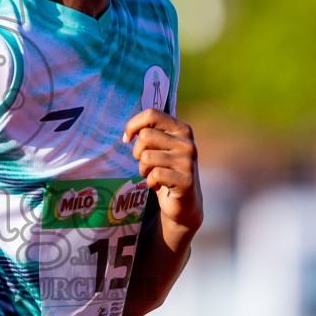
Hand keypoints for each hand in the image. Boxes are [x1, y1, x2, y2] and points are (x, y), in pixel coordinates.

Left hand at [122, 109, 202, 235]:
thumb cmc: (166, 170)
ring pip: (146, 157)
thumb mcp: (160, 147)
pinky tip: (159, 185)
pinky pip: (154, 175)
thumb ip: (150, 133)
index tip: (127, 139)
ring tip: (154, 175)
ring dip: (143, 169)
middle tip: (147, 163)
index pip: (151, 114)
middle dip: (138, 152)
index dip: (133, 125)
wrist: (185, 202)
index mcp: (181, 129)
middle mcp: (187, 143)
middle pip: (145, 136)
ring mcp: (188, 162)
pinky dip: (150, 182)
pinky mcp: (186, 181)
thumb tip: (128, 133)